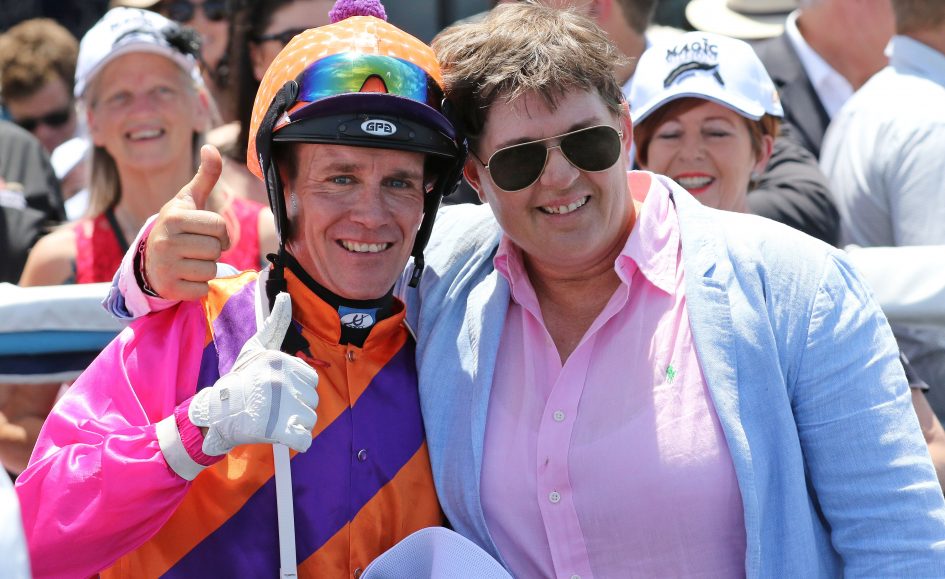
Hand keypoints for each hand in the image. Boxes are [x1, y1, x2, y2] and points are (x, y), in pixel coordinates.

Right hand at [146, 145, 231, 300]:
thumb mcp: (188, 201)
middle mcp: (166, 240)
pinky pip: (203, 289)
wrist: (150, 260)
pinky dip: (199, 286)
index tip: (207, 234)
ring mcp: (166, 265)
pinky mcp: (170, 288)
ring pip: (211, 269)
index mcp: (174, 217)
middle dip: (213, 250)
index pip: (220, 227)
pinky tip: (185, 277)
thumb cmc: (177, 227)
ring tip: (189, 261)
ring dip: (206, 268)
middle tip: (196, 248)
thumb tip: (211, 147)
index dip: (220, 232)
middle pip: (217, 249)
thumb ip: (205, 176)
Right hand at [189, 293, 317, 454]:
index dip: (295, 387)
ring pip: (310, 418)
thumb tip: (285, 295)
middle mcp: (282, 380)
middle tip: (271, 405)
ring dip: (295, 422)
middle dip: (296, 405)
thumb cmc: (239, 380)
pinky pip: (305, 439)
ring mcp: (281, 406)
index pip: (309, 378)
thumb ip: (275, 323)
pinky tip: (281, 435)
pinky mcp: (279, 430)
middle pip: (312, 398)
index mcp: (280, 361)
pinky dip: (297, 440)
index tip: (273, 389)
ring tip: (272, 418)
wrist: (215, 414)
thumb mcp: (256, 348)